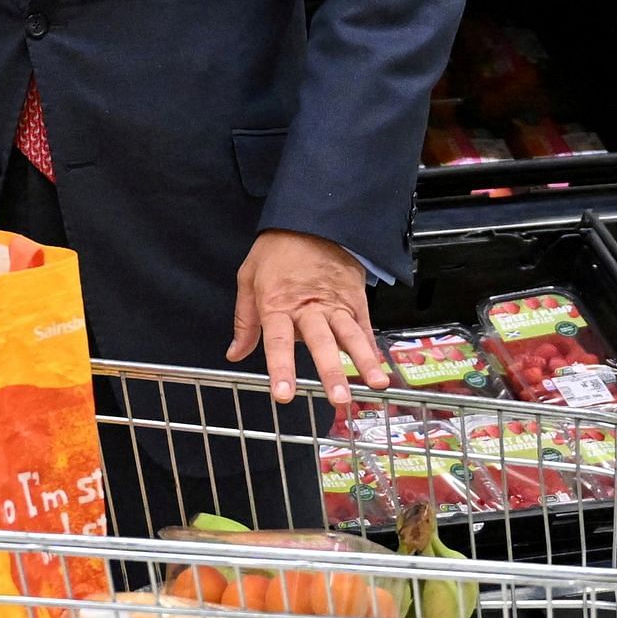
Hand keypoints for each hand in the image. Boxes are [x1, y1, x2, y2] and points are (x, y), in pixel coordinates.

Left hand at [227, 229, 390, 411]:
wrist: (312, 218)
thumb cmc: (277, 249)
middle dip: (330, 372)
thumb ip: (245, 320)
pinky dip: (372, 347)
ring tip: (376, 384)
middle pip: (321, 343)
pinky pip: (364, 326)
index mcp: (278, 304)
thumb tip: (235, 354)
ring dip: (363, 362)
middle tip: (338, 399)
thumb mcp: (249, 277)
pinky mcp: (354, 298)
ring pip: (350, 335)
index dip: (281, 369)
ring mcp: (335, 303)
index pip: (279, 342)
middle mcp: (309, 308)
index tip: (284, 394)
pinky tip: (381, 368)